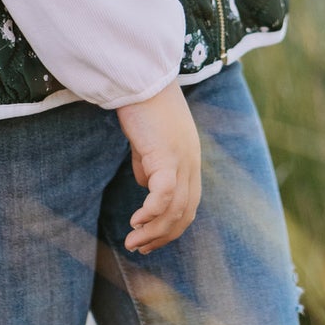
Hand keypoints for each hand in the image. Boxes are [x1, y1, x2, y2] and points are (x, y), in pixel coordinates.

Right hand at [115, 79, 201, 253]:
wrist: (141, 77)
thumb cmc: (142, 103)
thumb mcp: (148, 139)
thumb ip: (149, 162)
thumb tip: (145, 185)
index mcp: (189, 159)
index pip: (188, 204)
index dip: (171, 226)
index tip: (151, 239)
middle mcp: (191, 163)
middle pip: (185, 213)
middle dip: (163, 236)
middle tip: (140, 248)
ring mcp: (182, 160)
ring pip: (175, 209)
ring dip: (153, 231)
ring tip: (133, 242)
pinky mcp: (167, 155)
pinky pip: (164, 194)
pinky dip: (152, 213)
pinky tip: (136, 221)